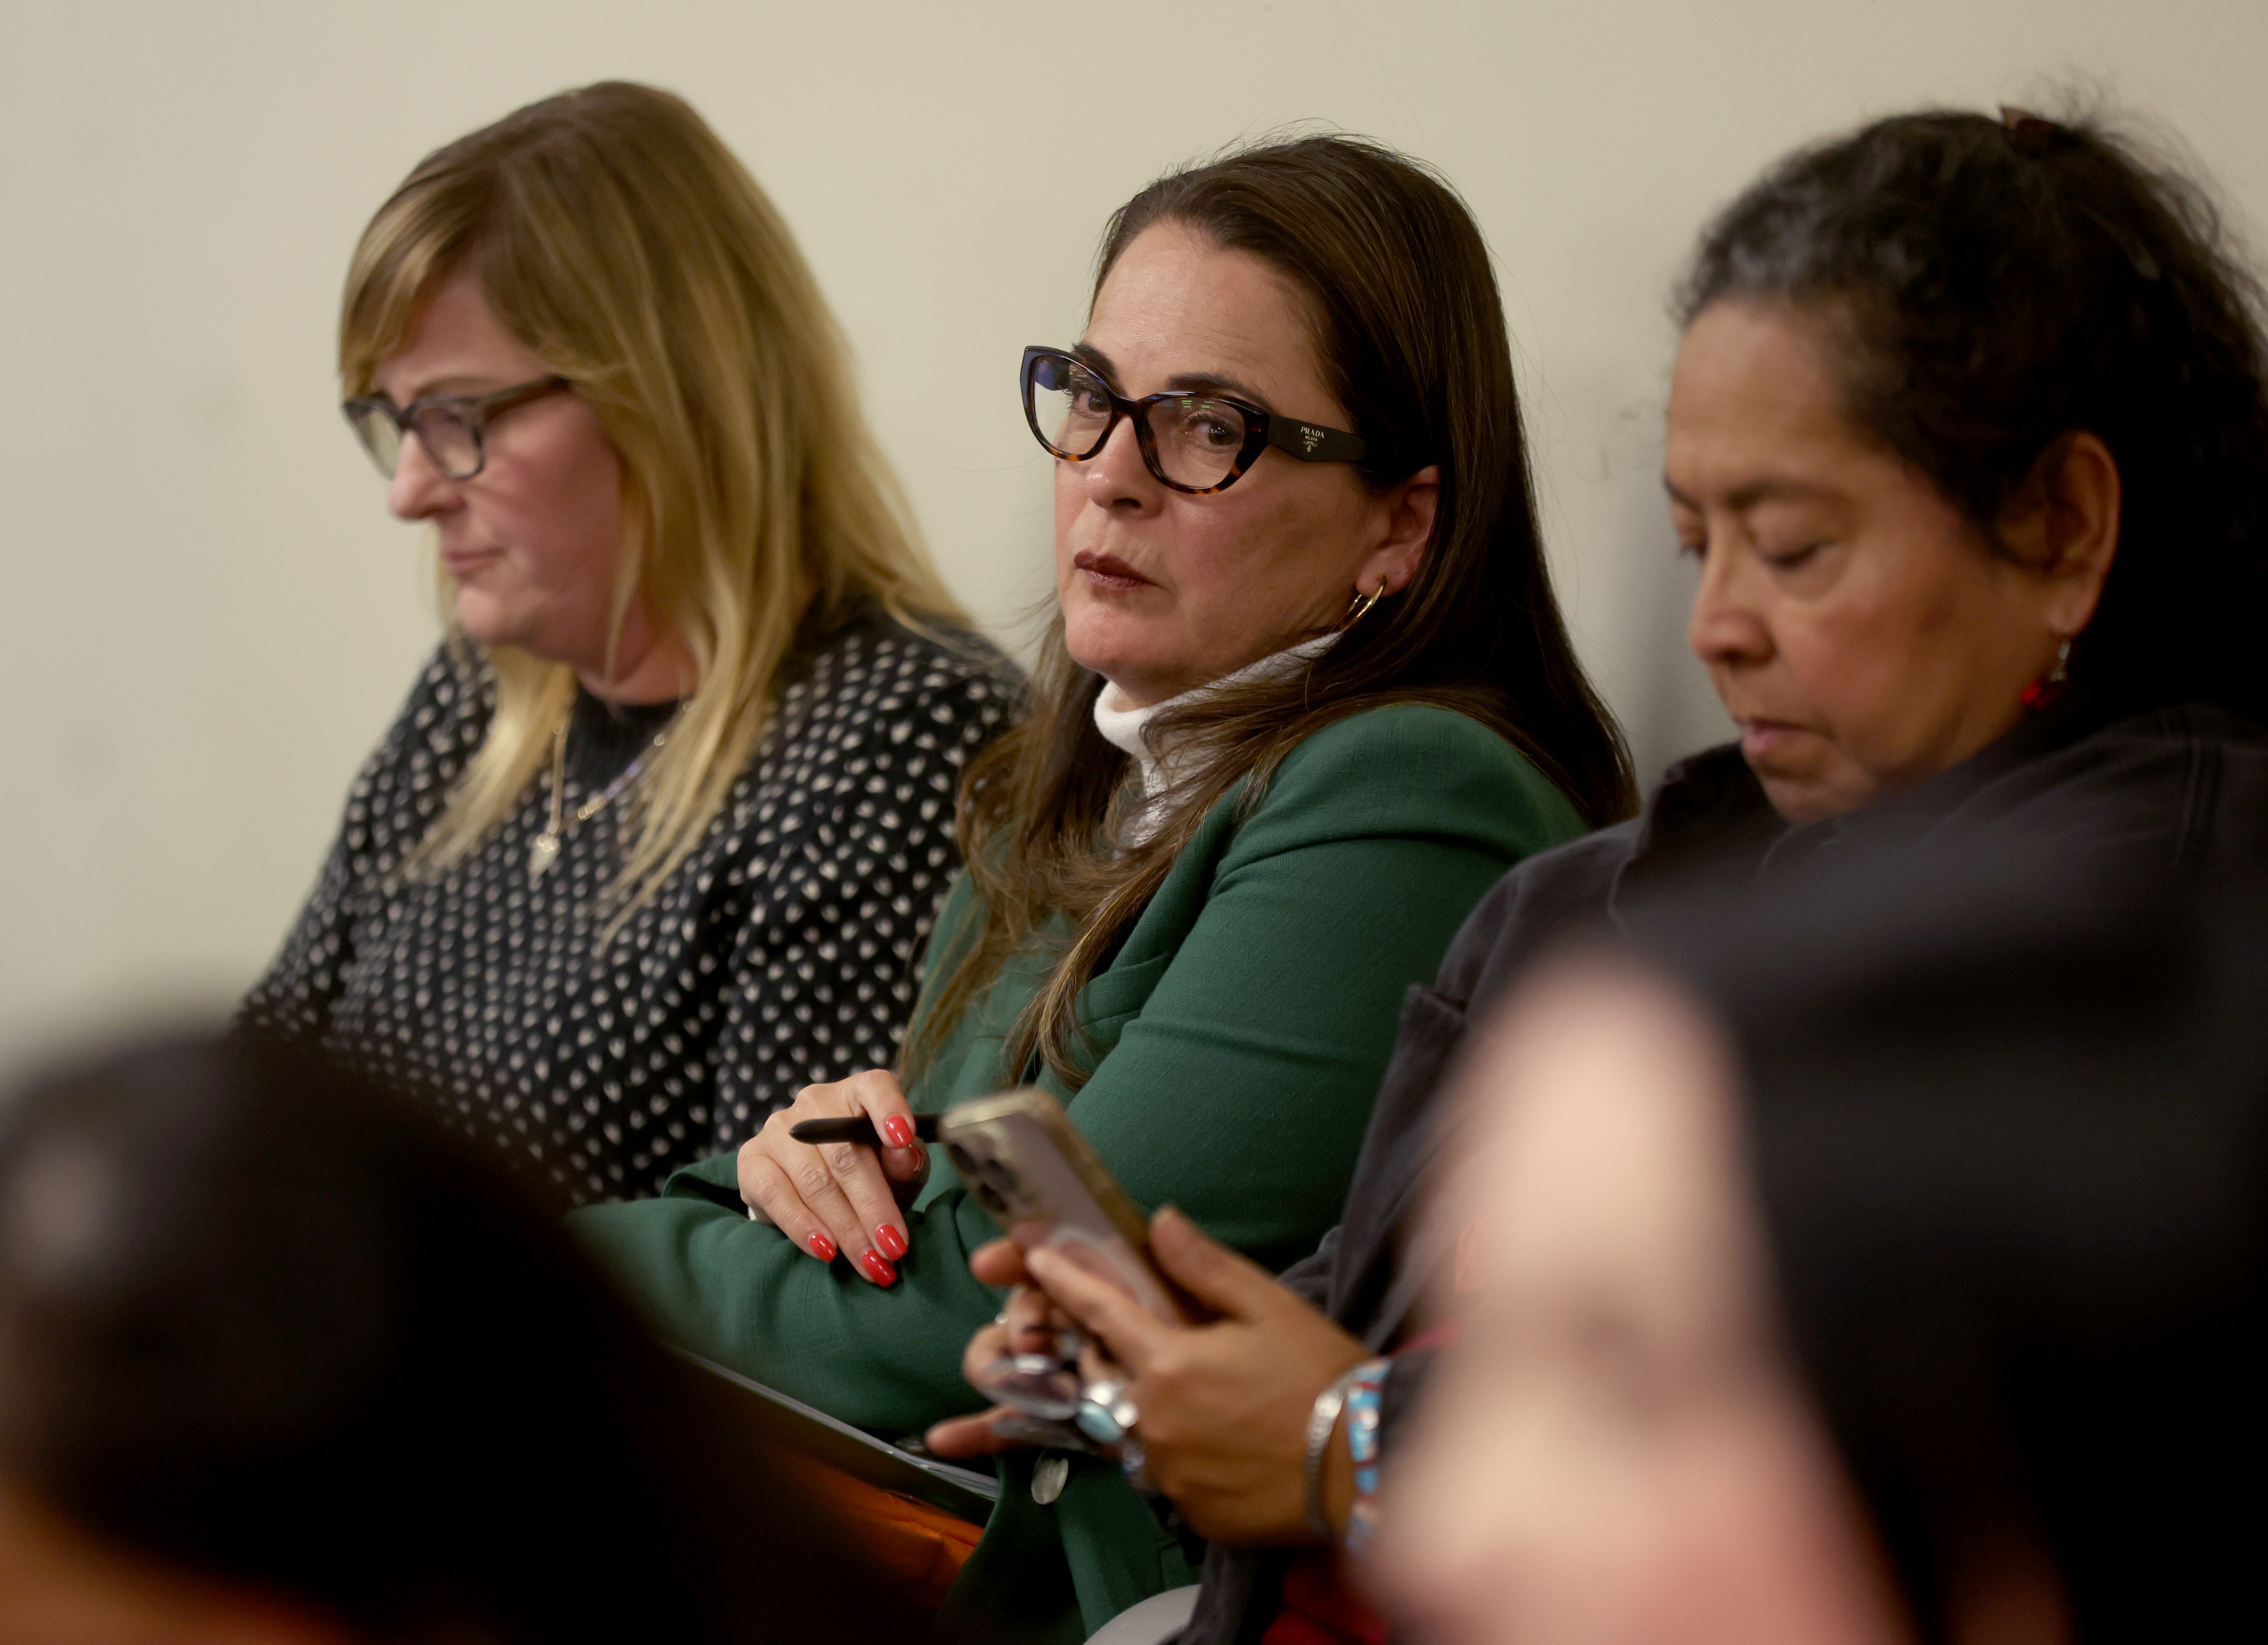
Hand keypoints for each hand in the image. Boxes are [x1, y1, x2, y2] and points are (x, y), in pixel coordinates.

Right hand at [737, 1070, 929, 1285]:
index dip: (889, 1109)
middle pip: (846, 1154)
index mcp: (858, 1094)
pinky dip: (803, 1226)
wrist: (815, 1195)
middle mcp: (816, 1102)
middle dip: (873, 1207)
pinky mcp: (752, 1159)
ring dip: (845, 1228)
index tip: (903, 1138)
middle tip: (893, 1247)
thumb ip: (906, 1164)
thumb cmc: (869, 1177)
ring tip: (869, 1262)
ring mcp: (779, 1129)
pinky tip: (825, 1251)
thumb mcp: (898, 1172)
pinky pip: (776, 1194)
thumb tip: (907, 1154)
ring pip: (815, 1181)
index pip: (875, 1087)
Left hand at [944, 1208, 1368, 1542]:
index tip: (1034, 1259)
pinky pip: (1167, 1474)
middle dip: (1114, 1356)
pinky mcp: (1191, 1511)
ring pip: (1135, 1430)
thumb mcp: (1270, 1306)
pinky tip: (1227, 1443)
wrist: (1366, 1466)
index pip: (1100, 1312)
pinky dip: (1184, 1454)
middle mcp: (1152, 1421)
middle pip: (1107, 1379)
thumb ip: (1205, 1266)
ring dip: (1152, 1409)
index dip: (1065, 1281)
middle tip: (1159, 1344)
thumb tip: (1160, 1222)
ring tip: (1207, 1399)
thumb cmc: (1322, 1377)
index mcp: (1167, 1363)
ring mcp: (1168, 1472)